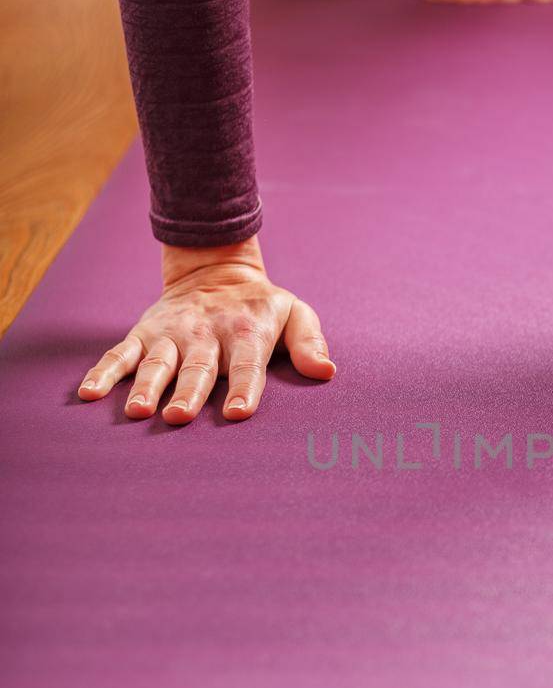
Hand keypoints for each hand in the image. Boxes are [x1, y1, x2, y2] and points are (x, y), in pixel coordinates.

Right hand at [77, 239, 334, 424]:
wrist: (214, 270)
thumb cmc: (260, 307)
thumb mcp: (294, 313)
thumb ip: (309, 342)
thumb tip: (327, 372)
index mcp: (244, 332)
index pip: (245, 364)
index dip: (243, 389)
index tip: (238, 414)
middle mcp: (204, 334)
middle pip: (196, 368)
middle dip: (188, 393)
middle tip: (179, 418)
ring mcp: (170, 335)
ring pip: (156, 364)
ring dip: (146, 387)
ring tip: (137, 411)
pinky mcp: (143, 335)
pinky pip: (119, 355)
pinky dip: (104, 373)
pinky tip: (90, 395)